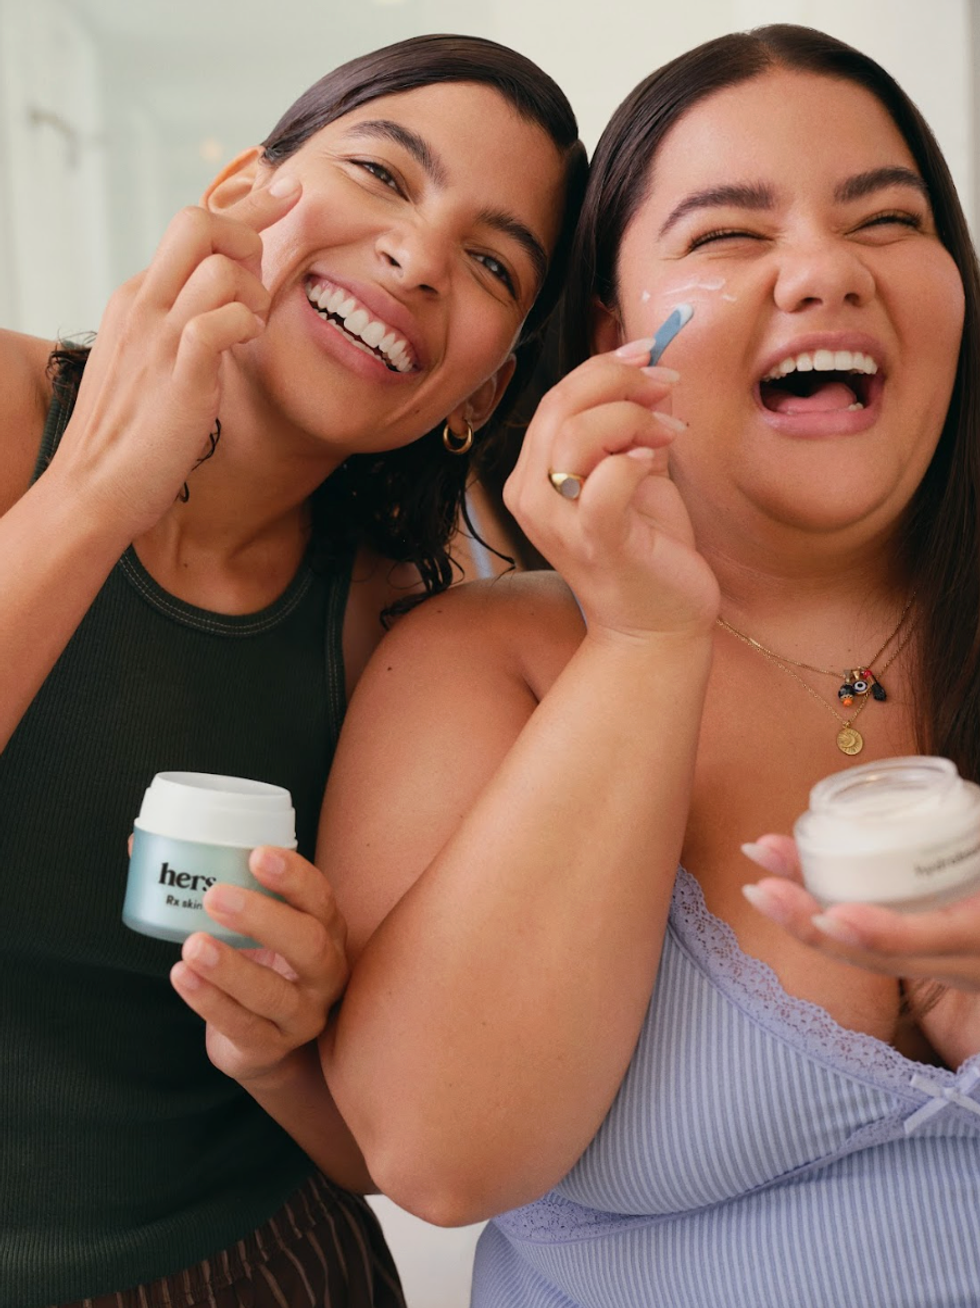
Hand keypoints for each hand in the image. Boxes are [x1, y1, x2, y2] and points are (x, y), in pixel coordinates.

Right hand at [49, 174, 301, 535]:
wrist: (95, 488)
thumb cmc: (134, 433)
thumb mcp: (153, 361)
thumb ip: (182, 325)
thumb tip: (225, 302)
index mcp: (138, 297)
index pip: (192, 227)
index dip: (248, 207)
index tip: (288, 189)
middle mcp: (143, 305)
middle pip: (198, 221)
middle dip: (249, 237)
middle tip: (259, 285)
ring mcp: (158, 338)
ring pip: (219, 267)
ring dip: (255, 293)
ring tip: (252, 330)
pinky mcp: (178, 375)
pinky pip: (220, 320)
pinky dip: (246, 325)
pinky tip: (246, 345)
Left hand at [170, 846, 347, 1086]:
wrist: (262, 1037)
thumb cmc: (256, 960)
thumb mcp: (251, 923)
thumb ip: (212, 881)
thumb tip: (138, 843)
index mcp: (325, 929)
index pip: (320, 897)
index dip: (294, 876)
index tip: (256, 854)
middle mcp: (326, 971)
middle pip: (309, 943)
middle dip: (263, 918)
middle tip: (214, 896)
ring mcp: (303, 1014)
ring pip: (274, 993)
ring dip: (231, 967)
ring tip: (192, 945)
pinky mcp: (272, 1047)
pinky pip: (243, 1027)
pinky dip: (211, 1002)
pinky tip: (183, 977)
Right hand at [503, 343, 718, 640]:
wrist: (657, 625)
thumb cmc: (647, 551)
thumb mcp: (640, 474)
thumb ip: (638, 426)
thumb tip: (657, 371)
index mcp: (533, 475)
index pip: (556, 399)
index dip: (603, 367)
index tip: (652, 357)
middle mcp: (531, 497)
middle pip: (560, 405)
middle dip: (621, 381)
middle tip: (668, 385)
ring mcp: (558, 522)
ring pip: (576, 435)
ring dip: (633, 417)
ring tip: (671, 434)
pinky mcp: (595, 542)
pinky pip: (606, 481)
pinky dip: (634, 459)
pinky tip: (657, 462)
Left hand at [741, 834, 979, 993]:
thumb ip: (977, 832)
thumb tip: (974, 804)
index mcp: (978, 935)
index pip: (931, 942)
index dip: (883, 935)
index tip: (833, 916)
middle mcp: (959, 958)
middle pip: (875, 956)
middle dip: (811, 926)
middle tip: (761, 886)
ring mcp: (939, 961)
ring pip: (860, 951)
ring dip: (801, 915)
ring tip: (757, 874)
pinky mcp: (922, 950)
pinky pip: (864, 941)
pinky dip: (820, 913)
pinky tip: (785, 882)